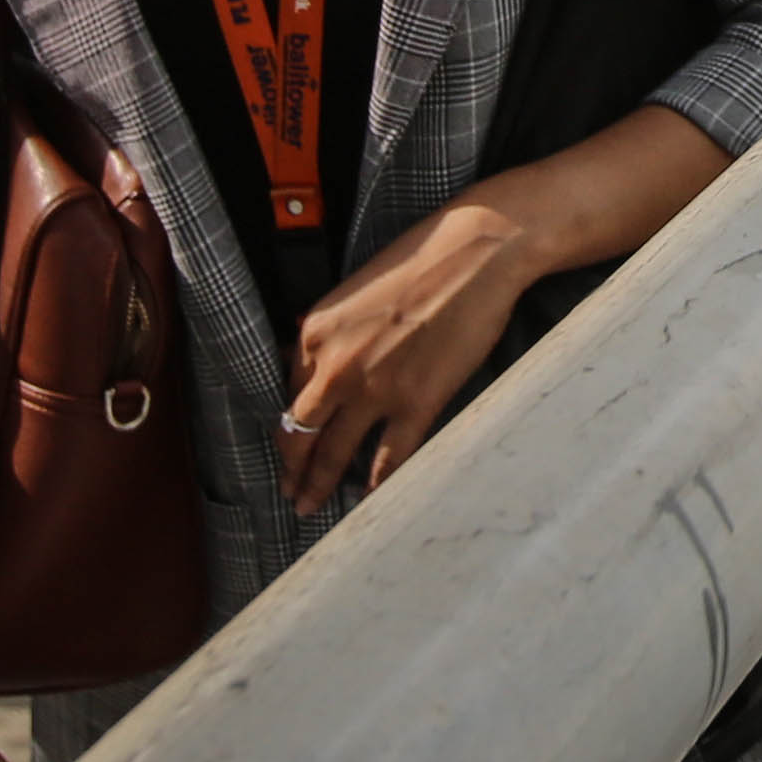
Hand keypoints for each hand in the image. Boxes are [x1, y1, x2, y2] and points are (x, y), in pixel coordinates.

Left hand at [276, 187, 562, 515]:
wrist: (477, 254)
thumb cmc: (422, 260)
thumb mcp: (356, 290)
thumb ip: (332, 332)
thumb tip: (316, 364)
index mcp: (315, 332)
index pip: (285, 393)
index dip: (284, 425)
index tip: (287, 444)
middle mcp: (334, 365)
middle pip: (298, 431)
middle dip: (291, 468)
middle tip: (289, 492)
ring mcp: (374, 388)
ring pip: (333, 453)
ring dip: (318, 486)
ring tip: (311, 507)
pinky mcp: (416, 403)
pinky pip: (387, 458)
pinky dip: (375, 485)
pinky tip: (369, 499)